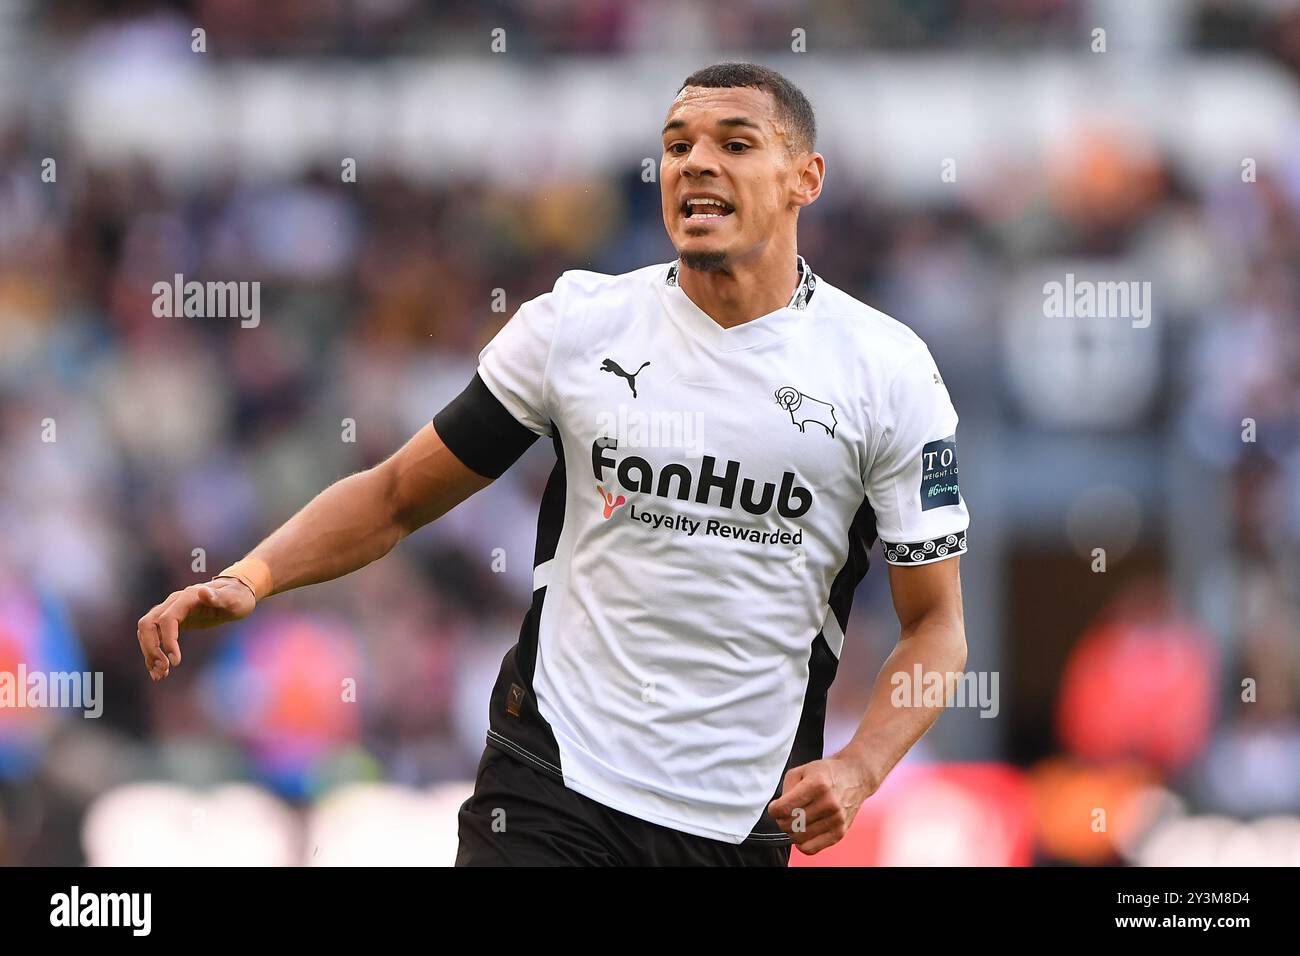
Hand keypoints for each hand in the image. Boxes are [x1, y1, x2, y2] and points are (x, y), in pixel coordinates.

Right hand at [136, 578, 255, 681]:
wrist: (235, 593)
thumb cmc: (236, 597)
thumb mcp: (232, 599)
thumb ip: (218, 597)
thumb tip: (203, 591)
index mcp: (186, 598)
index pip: (166, 619)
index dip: (168, 641)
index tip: (175, 662)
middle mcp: (173, 603)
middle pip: (148, 624)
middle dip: (151, 648)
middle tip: (164, 670)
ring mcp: (169, 611)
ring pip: (146, 632)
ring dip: (149, 654)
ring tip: (160, 675)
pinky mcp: (170, 621)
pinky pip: (154, 636)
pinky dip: (153, 653)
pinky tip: (161, 671)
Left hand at [767, 751, 878, 854]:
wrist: (854, 777)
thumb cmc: (826, 773)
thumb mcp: (802, 770)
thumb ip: (786, 789)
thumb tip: (779, 810)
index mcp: (817, 785)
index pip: (784, 808)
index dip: (774, 810)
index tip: (775, 808)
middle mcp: (829, 803)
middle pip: (790, 824)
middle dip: (781, 820)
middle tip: (784, 814)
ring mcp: (836, 819)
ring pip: (799, 837)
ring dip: (791, 831)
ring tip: (795, 821)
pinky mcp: (840, 832)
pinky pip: (811, 848)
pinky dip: (801, 843)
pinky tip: (803, 832)